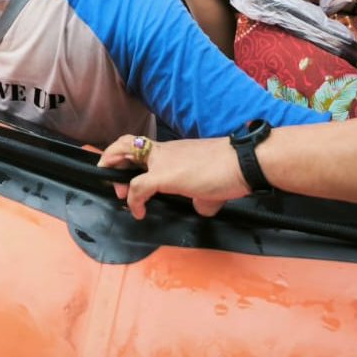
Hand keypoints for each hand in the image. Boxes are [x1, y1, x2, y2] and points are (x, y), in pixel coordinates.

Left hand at [98, 135, 249, 218]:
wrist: (245, 161)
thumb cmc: (233, 169)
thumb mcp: (212, 184)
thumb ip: (202, 194)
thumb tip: (202, 205)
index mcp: (174, 150)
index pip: (144, 147)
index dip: (129, 159)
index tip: (126, 176)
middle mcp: (165, 151)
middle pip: (126, 143)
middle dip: (112, 159)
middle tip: (114, 181)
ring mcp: (163, 162)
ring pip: (126, 156)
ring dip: (116, 173)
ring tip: (119, 194)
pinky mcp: (165, 176)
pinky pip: (138, 188)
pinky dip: (133, 201)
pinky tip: (139, 212)